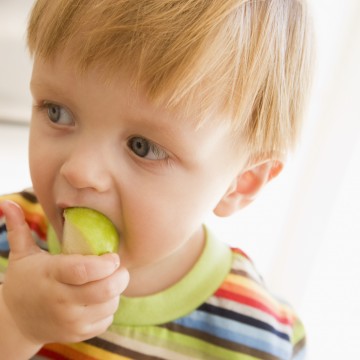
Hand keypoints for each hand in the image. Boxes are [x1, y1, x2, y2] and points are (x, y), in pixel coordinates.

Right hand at [0, 200, 128, 344]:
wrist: (18, 322)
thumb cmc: (26, 281)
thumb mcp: (21, 255)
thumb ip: (19, 229)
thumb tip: (7, 203)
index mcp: (50, 276)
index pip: (82, 270)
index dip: (104, 263)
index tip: (113, 257)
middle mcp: (61, 301)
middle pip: (103, 290)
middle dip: (120, 277)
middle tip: (118, 267)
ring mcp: (70, 321)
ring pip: (109, 304)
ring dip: (115, 291)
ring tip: (107, 281)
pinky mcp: (78, 333)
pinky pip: (107, 319)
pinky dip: (109, 307)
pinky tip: (99, 299)